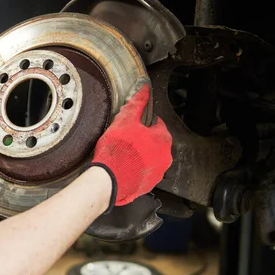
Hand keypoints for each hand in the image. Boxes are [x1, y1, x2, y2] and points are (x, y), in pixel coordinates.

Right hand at [91, 82, 172, 207]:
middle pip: (154, 142)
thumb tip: (144, 89)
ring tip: (122, 155)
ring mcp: (157, 173)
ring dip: (139, 156)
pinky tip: (122, 167)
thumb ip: (137, 103)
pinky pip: (142, 173)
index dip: (142, 123)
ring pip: (149, 159)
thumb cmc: (117, 151)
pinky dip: (135, 170)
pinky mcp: (147, 185)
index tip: (131, 126)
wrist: (108, 180)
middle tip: (124, 140)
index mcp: (163, 139)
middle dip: (141, 140)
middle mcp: (165, 157)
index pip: (157, 124)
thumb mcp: (125, 120)